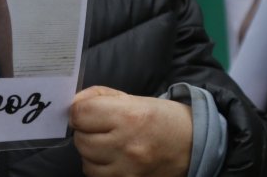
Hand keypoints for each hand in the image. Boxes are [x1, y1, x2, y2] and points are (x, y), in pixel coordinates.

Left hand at [71, 86, 192, 176]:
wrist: (193, 144)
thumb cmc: (159, 118)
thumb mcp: (130, 98)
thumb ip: (97, 96)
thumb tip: (72, 104)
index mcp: (128, 116)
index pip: (80, 115)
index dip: (79, 112)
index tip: (86, 113)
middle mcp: (128, 145)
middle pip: (81, 140)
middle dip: (85, 132)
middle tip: (100, 129)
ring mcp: (129, 169)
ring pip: (86, 161)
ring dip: (91, 152)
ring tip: (108, 144)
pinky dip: (99, 168)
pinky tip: (111, 159)